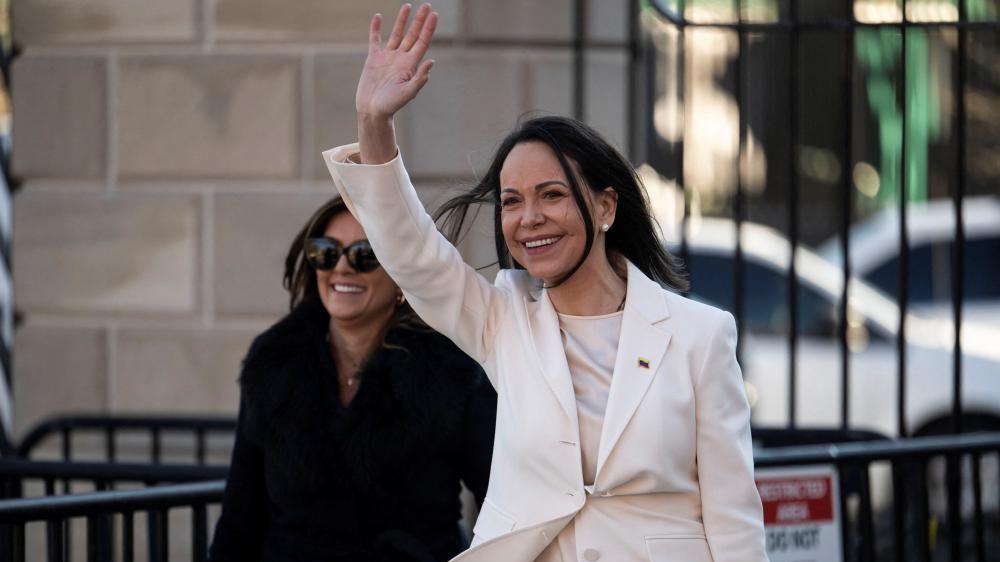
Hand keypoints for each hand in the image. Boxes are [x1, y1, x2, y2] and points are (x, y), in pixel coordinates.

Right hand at [356, 3, 437, 119]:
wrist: (373, 111)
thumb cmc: (391, 105)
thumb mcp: (408, 93)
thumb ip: (420, 78)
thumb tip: (432, 61)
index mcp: (410, 65)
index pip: (422, 42)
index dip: (428, 28)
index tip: (434, 15)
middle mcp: (401, 59)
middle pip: (412, 35)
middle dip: (419, 20)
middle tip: (427, 5)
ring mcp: (388, 57)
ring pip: (397, 34)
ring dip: (402, 20)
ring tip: (408, 6)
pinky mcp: (374, 59)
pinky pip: (375, 40)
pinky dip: (376, 28)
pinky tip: (378, 16)